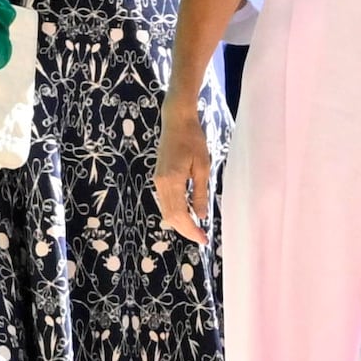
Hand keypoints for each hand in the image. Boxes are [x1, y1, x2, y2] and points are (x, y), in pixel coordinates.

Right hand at [153, 104, 215, 245]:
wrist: (176, 121)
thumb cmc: (193, 139)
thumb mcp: (202, 166)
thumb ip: (200, 193)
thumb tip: (201, 216)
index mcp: (172, 180)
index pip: (179, 214)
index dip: (191, 229)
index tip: (203, 239)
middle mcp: (160, 183)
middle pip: (170, 216)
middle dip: (186, 230)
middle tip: (202, 238)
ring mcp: (157, 181)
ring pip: (166, 210)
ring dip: (180, 222)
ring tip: (196, 230)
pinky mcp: (158, 177)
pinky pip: (166, 201)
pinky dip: (176, 211)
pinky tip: (188, 213)